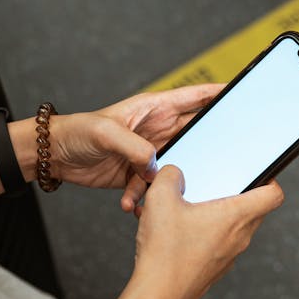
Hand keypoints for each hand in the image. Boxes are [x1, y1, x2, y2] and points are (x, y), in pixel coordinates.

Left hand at [49, 84, 222, 196]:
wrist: (55, 156)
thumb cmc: (77, 132)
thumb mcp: (105, 133)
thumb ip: (133, 146)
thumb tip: (156, 163)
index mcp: (154, 108)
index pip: (196, 97)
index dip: (220, 95)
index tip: (244, 97)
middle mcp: (156, 129)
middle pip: (194, 135)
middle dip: (206, 148)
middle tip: (218, 161)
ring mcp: (149, 152)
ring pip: (175, 167)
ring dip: (169, 182)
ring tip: (154, 192)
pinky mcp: (138, 174)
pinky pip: (154, 187)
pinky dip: (146, 198)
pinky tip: (132, 204)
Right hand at [126, 165, 283, 298]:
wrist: (157, 297)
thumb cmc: (165, 250)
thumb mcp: (161, 198)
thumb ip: (170, 176)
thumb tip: (175, 174)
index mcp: (236, 216)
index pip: (274, 194)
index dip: (268, 178)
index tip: (253, 173)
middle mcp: (239, 238)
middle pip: (253, 210)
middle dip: (235, 194)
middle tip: (211, 186)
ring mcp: (229, 257)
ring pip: (233, 228)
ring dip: (216, 216)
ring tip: (186, 210)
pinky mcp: (214, 270)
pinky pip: (218, 245)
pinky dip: (204, 235)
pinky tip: (176, 233)